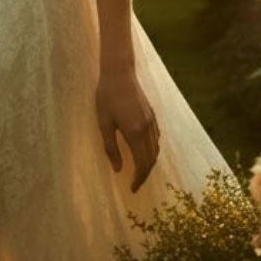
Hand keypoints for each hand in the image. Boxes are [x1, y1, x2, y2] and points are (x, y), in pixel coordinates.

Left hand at [96, 67, 159, 193]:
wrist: (119, 72)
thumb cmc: (107, 96)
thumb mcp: (104, 123)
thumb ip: (111, 148)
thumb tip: (118, 170)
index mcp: (134, 133)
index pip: (142, 164)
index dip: (138, 179)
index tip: (132, 189)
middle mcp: (147, 129)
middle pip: (151, 159)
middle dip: (145, 174)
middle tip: (136, 184)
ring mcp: (151, 121)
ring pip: (156, 148)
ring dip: (149, 162)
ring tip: (139, 170)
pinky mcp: (152, 114)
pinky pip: (156, 137)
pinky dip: (152, 149)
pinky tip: (144, 150)